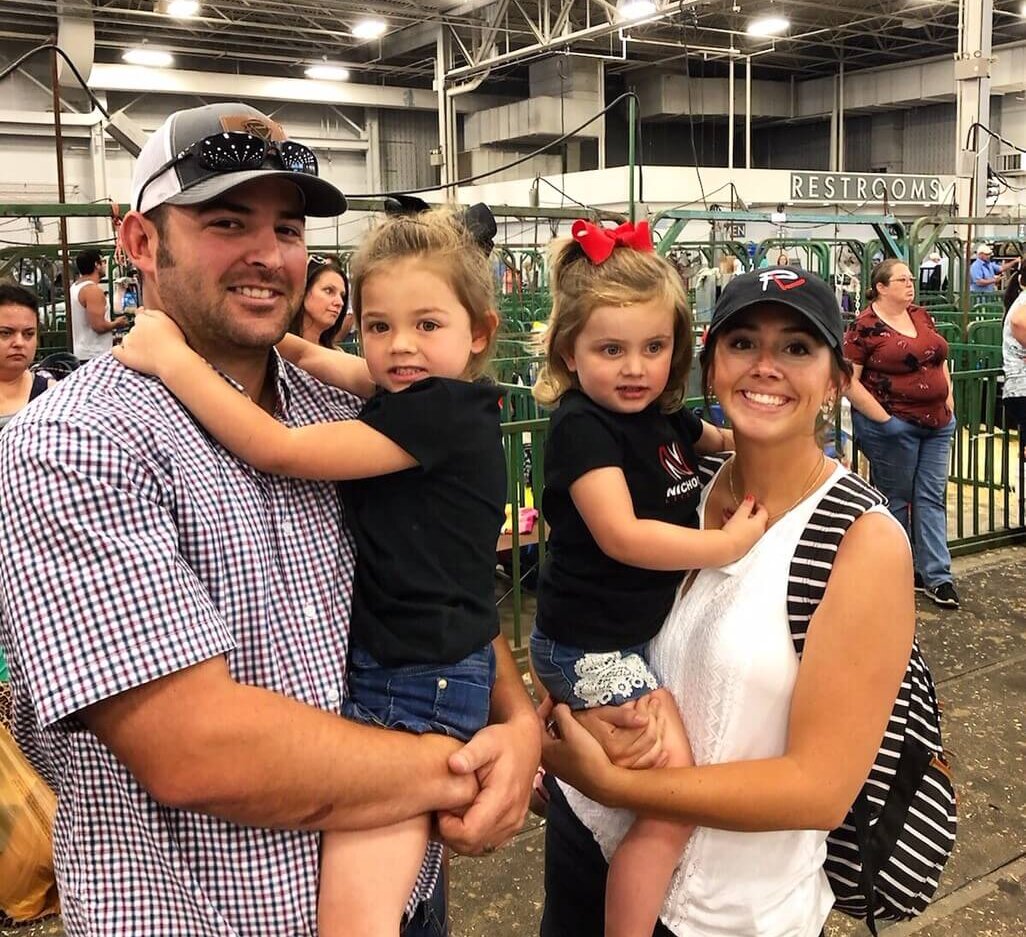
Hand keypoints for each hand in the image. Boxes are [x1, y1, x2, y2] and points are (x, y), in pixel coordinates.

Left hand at [112, 308, 189, 377]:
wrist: (173, 361)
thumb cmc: (174, 342)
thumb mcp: (168, 320)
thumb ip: (153, 313)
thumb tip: (141, 310)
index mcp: (143, 320)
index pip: (140, 318)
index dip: (146, 324)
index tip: (151, 331)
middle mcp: (133, 329)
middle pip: (134, 329)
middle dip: (141, 334)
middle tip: (153, 343)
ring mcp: (128, 343)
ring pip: (126, 339)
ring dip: (132, 343)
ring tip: (147, 352)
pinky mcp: (125, 356)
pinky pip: (116, 351)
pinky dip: (120, 351)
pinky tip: (128, 354)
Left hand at [436, 715, 540, 855]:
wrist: (526, 743)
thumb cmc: (505, 741)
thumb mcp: (486, 740)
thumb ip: (469, 753)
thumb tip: (453, 764)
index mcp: (502, 799)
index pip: (469, 834)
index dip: (448, 828)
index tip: (441, 809)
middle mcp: (511, 816)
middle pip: (472, 846)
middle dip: (450, 834)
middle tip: (442, 811)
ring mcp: (513, 824)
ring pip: (479, 848)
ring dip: (460, 838)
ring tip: (451, 814)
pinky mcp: (512, 826)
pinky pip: (487, 844)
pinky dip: (472, 838)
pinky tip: (464, 818)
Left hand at [541, 703, 620, 802]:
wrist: (604, 783)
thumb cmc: (587, 757)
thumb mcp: (573, 729)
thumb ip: (561, 713)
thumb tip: (558, 705)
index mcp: (542, 748)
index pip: (536, 720)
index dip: (545, 705)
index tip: (555, 696)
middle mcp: (545, 758)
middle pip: (544, 729)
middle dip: (552, 714)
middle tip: (561, 703)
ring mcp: (556, 764)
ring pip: (553, 737)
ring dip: (560, 724)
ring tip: (570, 714)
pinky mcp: (567, 768)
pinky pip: (561, 745)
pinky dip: (565, 735)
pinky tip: (576, 731)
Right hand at [570, 692, 670, 768]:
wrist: (570, 742)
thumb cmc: (584, 723)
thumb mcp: (599, 714)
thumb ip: (621, 715)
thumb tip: (643, 718)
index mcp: (616, 747)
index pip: (645, 730)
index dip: (649, 710)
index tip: (649, 697)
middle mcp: (622, 761)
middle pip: (651, 739)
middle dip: (656, 717)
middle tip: (655, 701)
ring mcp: (625, 767)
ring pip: (654, 751)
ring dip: (660, 731)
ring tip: (659, 716)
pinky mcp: (625, 770)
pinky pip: (649, 764)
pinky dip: (659, 755)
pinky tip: (665, 749)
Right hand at [722, 495, 768, 556]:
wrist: (726, 548)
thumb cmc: (735, 532)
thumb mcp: (740, 514)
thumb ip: (747, 505)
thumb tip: (751, 499)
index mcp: (760, 524)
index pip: (763, 512)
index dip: (758, 505)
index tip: (752, 501)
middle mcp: (758, 533)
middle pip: (754, 519)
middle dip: (744, 512)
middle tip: (736, 507)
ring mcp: (751, 540)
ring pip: (746, 526)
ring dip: (738, 519)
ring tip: (727, 514)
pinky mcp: (743, 545)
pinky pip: (742, 533)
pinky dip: (736, 527)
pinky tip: (726, 523)